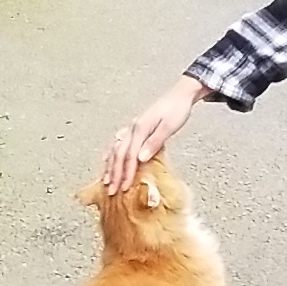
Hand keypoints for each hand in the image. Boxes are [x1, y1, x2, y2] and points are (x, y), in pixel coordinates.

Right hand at [101, 78, 206, 194]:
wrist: (180, 94)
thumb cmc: (177, 110)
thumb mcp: (169, 127)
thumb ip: (154, 143)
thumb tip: (141, 159)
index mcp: (141, 128)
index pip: (130, 155)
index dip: (126, 173)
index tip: (124, 188)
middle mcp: (133, 128)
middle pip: (119, 154)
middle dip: (114, 173)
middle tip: (111, 190)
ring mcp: (132, 128)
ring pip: (116, 149)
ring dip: (110, 166)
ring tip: (105, 181)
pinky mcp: (135, 128)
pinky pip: (119, 144)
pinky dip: (112, 155)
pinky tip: (108, 161)